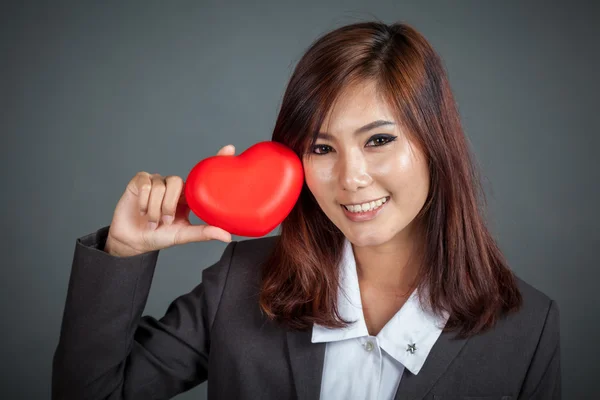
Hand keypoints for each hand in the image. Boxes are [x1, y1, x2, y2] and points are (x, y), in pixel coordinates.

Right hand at [104, 145, 235, 256]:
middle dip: (168, 205)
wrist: (134, 241)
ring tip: (153, 221)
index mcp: (188, 195)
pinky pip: (145, 185)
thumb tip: (227, 236)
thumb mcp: (184, 235)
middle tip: (165, 222)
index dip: (217, 159)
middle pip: (176, 181)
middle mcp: (174, 186)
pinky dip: (143, 202)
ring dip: (155, 209)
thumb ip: (204, 233)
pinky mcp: (140, 181)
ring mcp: (157, 181)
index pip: (203, 174)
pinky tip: (142, 211)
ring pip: (159, 186)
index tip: (230, 149)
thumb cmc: (160, 236)